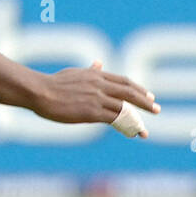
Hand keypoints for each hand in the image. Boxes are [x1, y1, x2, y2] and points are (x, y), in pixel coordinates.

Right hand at [31, 60, 157, 135]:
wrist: (39, 91)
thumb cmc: (53, 83)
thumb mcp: (74, 73)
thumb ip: (90, 70)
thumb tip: (99, 63)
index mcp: (96, 76)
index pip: (123, 81)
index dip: (138, 89)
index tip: (148, 95)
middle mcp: (99, 85)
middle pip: (129, 92)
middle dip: (145, 102)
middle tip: (156, 109)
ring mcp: (96, 99)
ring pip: (124, 109)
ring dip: (137, 120)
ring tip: (144, 131)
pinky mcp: (91, 112)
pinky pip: (114, 119)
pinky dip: (125, 126)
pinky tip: (131, 133)